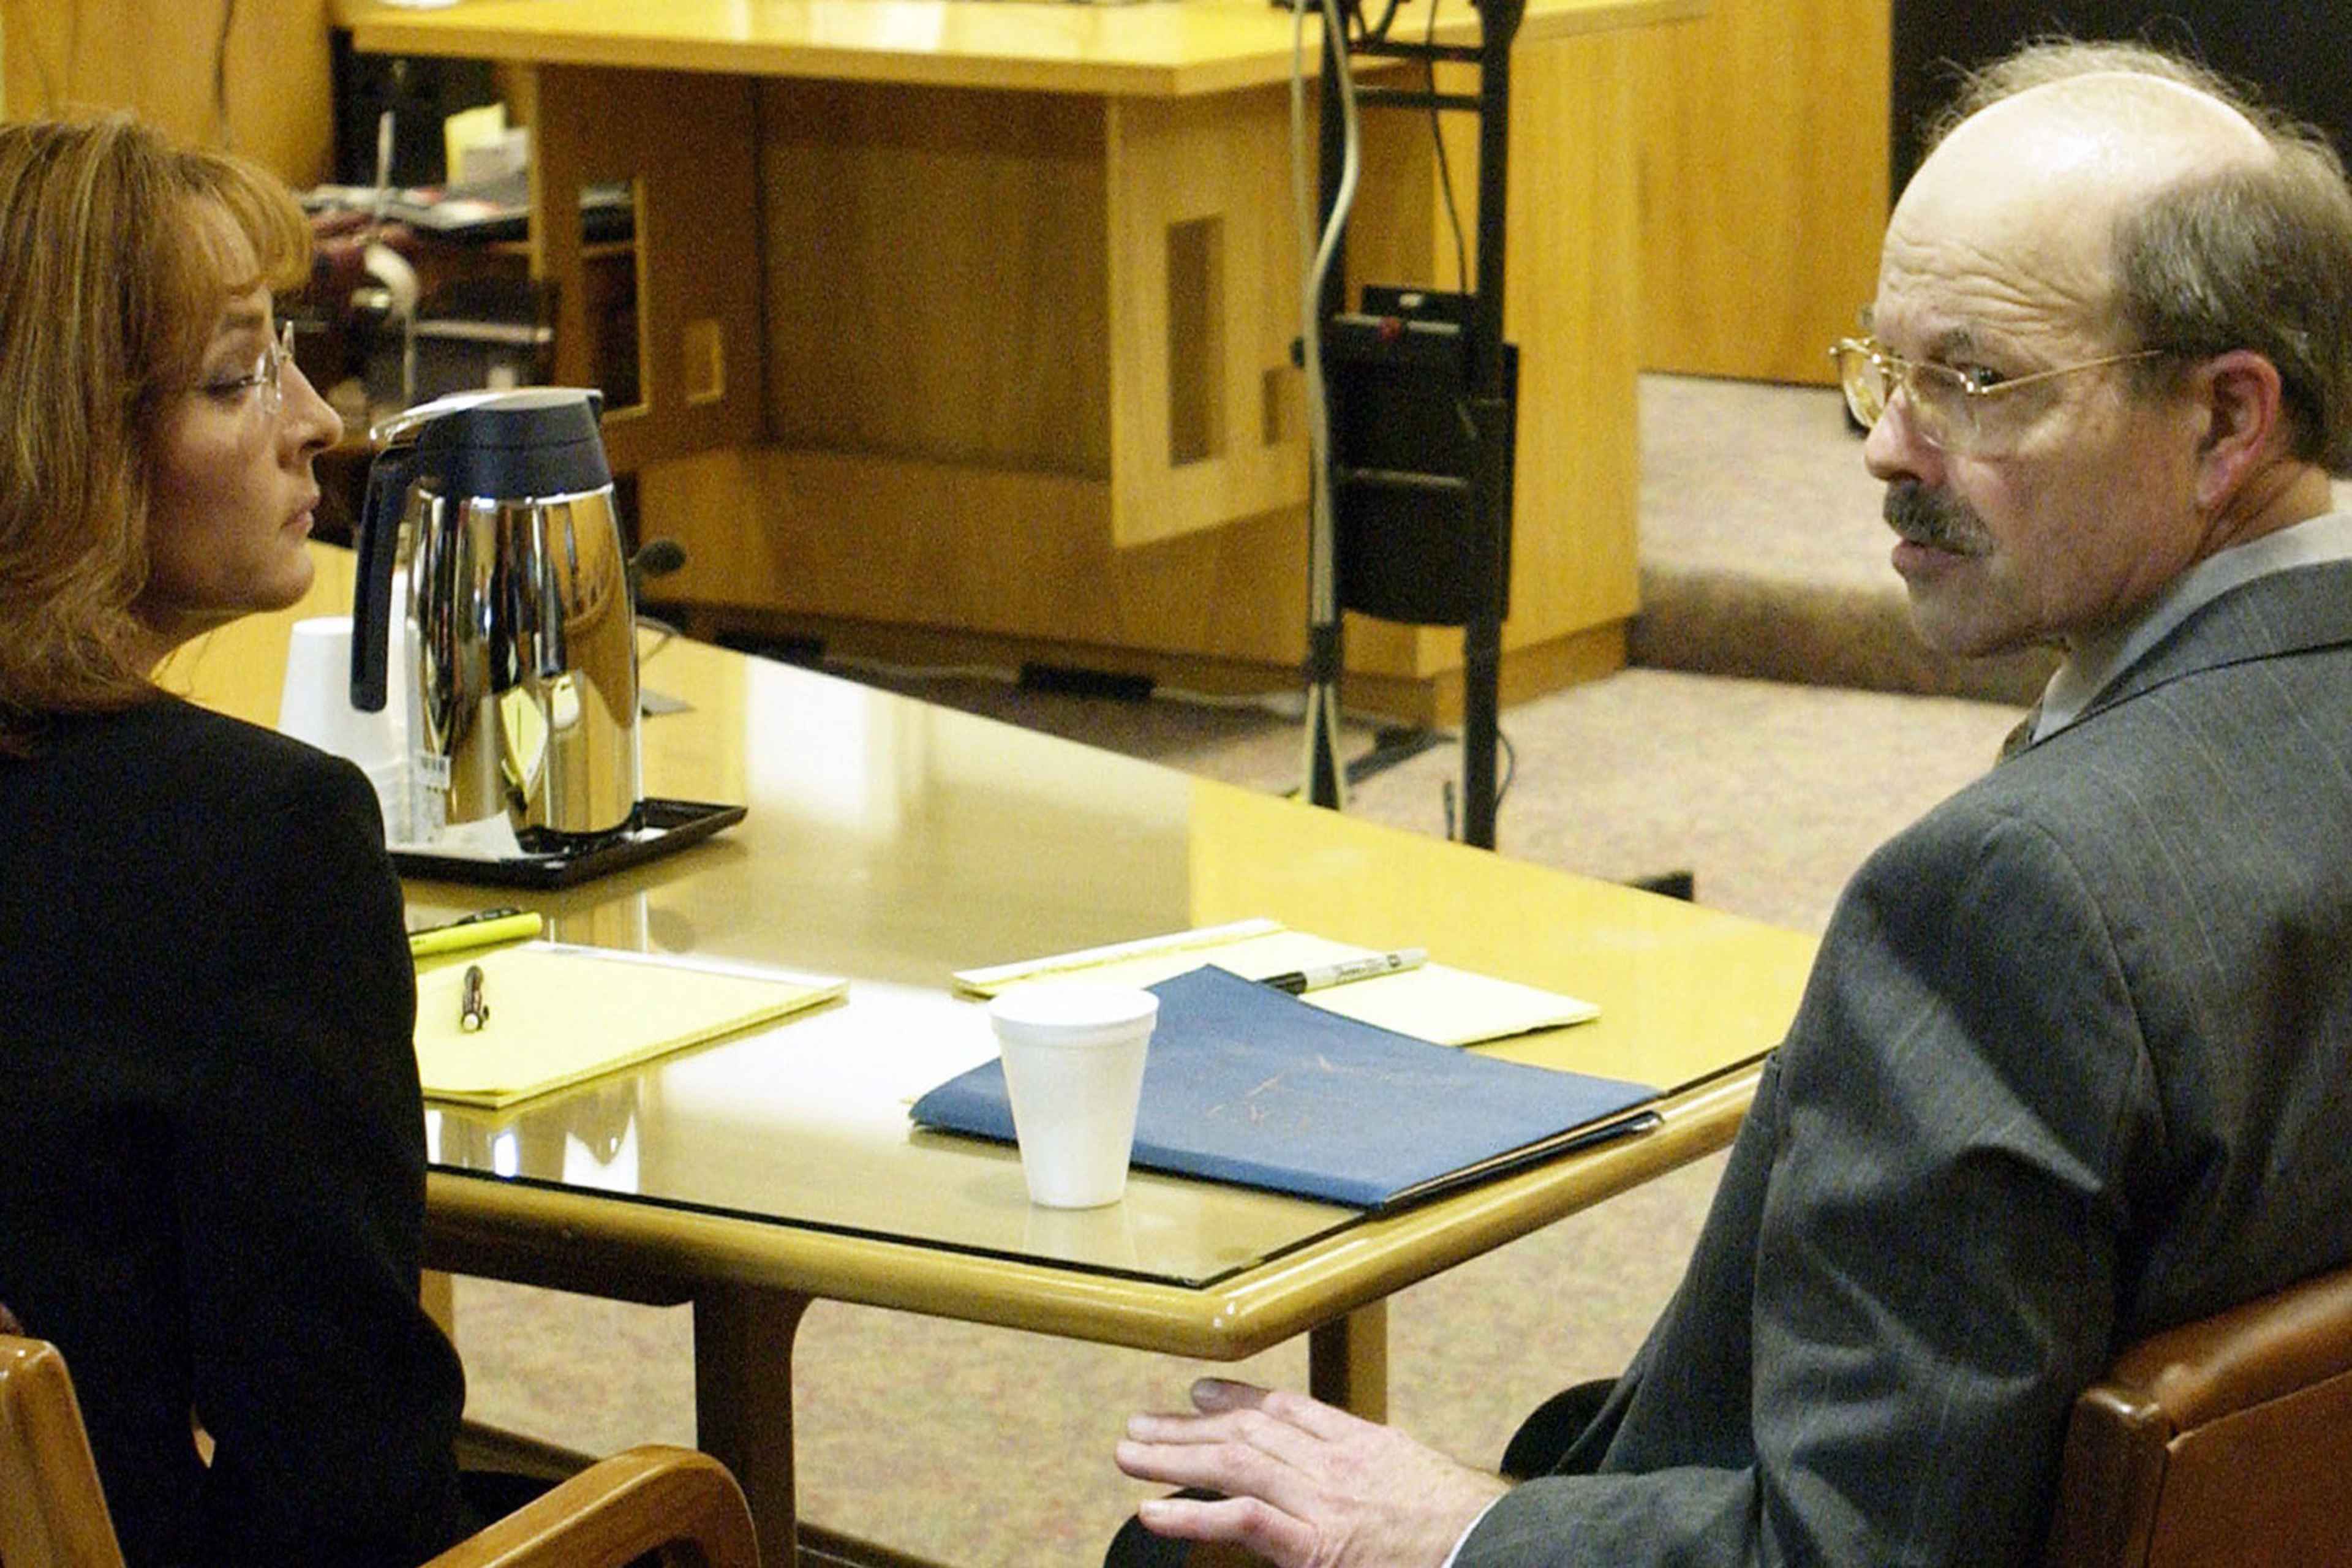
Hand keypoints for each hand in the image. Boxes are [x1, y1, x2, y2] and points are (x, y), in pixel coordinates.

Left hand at [1115, 1378, 1510, 1567]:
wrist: (1489, 1545)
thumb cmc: (1464, 1527)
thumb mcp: (1419, 1482)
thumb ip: (1377, 1475)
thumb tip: (1356, 1487)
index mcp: (1362, 1445)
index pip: (1287, 1412)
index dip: (1238, 1398)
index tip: (1201, 1392)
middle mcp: (1334, 1463)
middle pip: (1246, 1434)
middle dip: (1187, 1428)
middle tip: (1140, 1423)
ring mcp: (1321, 1500)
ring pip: (1233, 1465)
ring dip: (1172, 1458)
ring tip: (1127, 1454)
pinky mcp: (1313, 1543)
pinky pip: (1242, 1520)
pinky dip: (1192, 1513)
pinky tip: (1152, 1511)